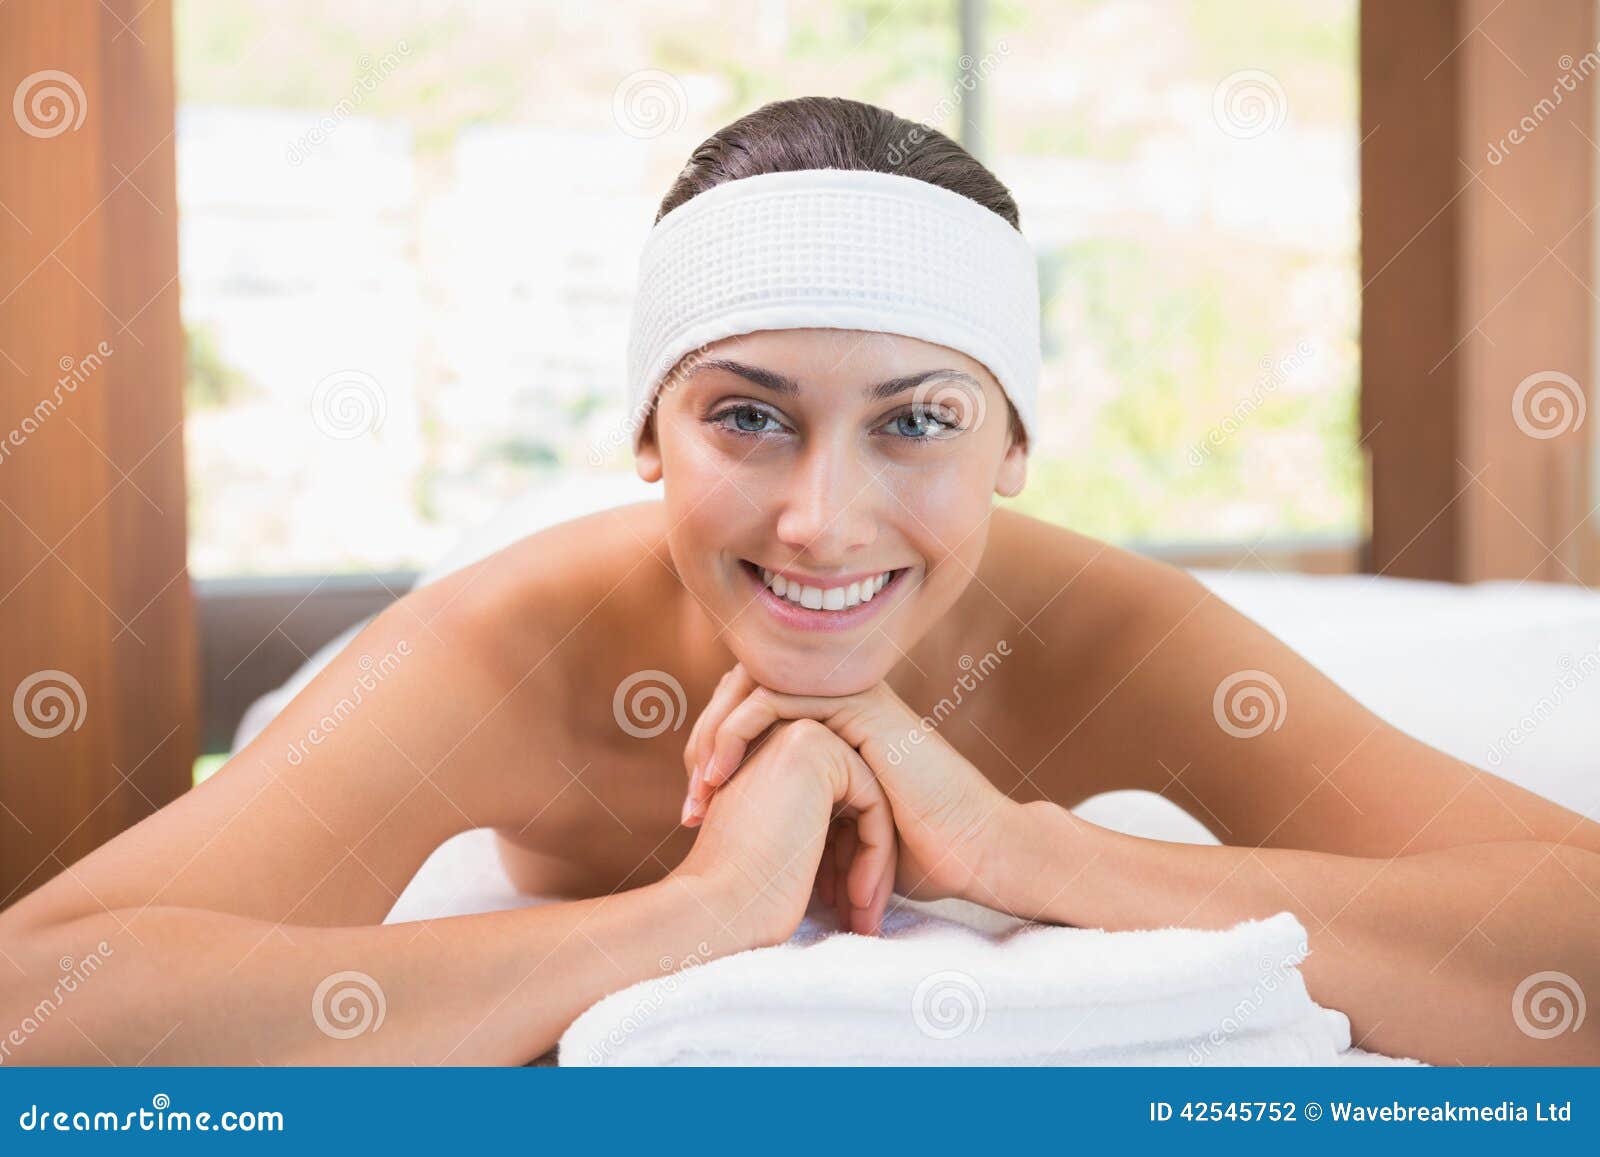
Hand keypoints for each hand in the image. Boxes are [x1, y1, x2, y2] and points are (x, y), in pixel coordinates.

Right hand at [671, 718, 896, 943]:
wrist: (716, 907)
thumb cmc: (744, 897)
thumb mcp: (786, 851)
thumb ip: (815, 828)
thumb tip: (861, 837)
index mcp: (767, 765)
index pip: (834, 810)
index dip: (842, 861)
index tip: (840, 907)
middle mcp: (779, 738)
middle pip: (854, 804)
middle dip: (861, 864)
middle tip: (862, 920)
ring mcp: (794, 735)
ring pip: (869, 804)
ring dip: (874, 867)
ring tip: (864, 923)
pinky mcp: (815, 748)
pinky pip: (875, 803)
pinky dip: (876, 855)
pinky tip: (858, 899)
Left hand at [681, 664, 1022, 904]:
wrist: (976, 855)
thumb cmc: (914, 855)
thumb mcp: (833, 832)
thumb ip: (797, 813)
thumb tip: (731, 836)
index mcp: (831, 724)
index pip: (746, 712)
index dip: (709, 754)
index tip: (692, 814)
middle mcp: (838, 702)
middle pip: (741, 693)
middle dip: (702, 745)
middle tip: (690, 806)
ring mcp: (850, 697)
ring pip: (752, 689)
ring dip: (713, 738)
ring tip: (699, 793)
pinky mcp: (858, 705)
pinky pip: (778, 698)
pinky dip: (737, 731)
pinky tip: (719, 776)